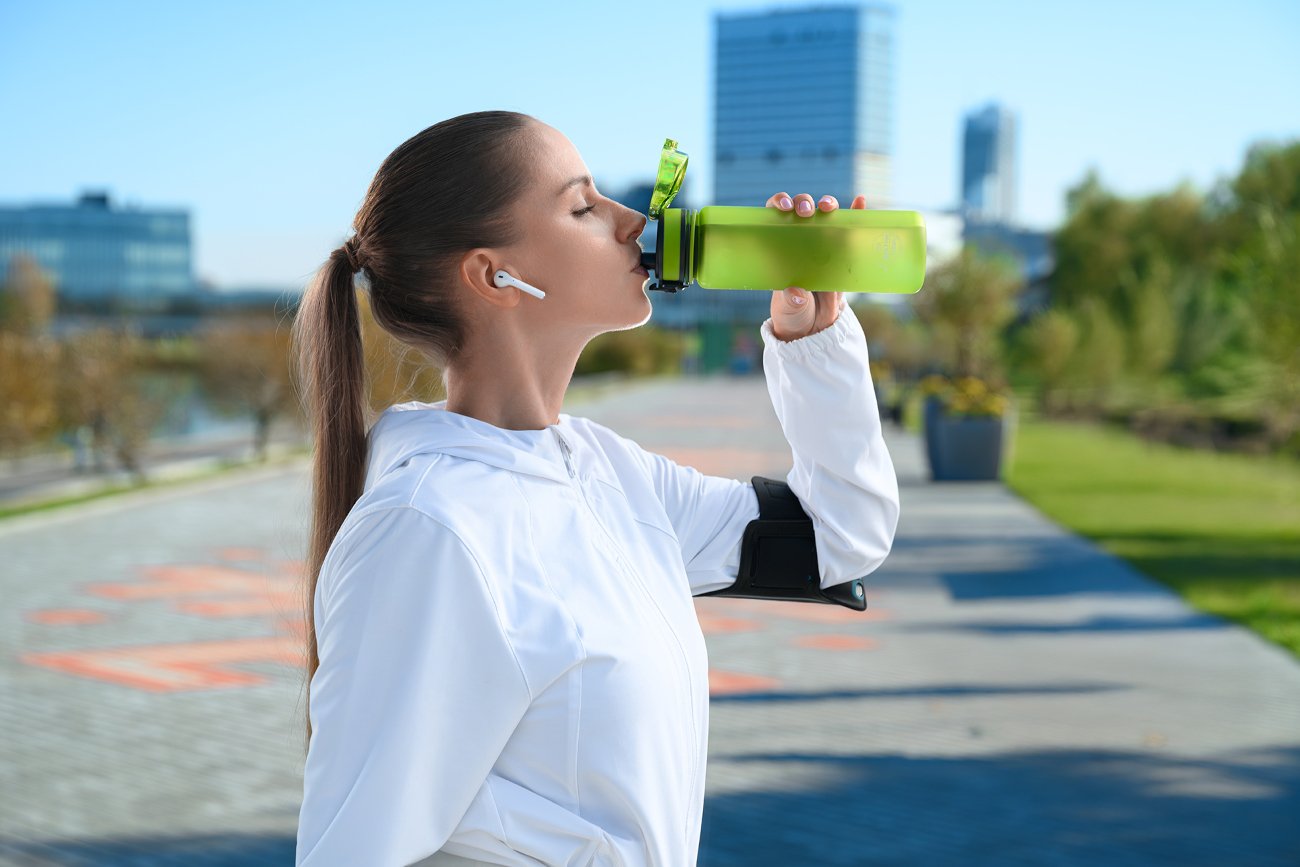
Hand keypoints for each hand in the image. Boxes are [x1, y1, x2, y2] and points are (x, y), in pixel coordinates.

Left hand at [764, 192, 865, 340]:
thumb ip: (791, 301)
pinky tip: (860, 201)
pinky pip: (847, 230)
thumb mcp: (788, 309)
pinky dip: (854, 214)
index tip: (783, 207)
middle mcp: (798, 241)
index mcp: (778, 249)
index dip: (777, 204)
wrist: (814, 330)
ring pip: (823, 215)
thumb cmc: (793, 315)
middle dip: (803, 202)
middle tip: (805, 212)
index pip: (773, 217)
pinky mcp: (839, 254)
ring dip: (827, 204)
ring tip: (827, 207)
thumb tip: (797, 293)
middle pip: (800, 209)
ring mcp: (820, 245)